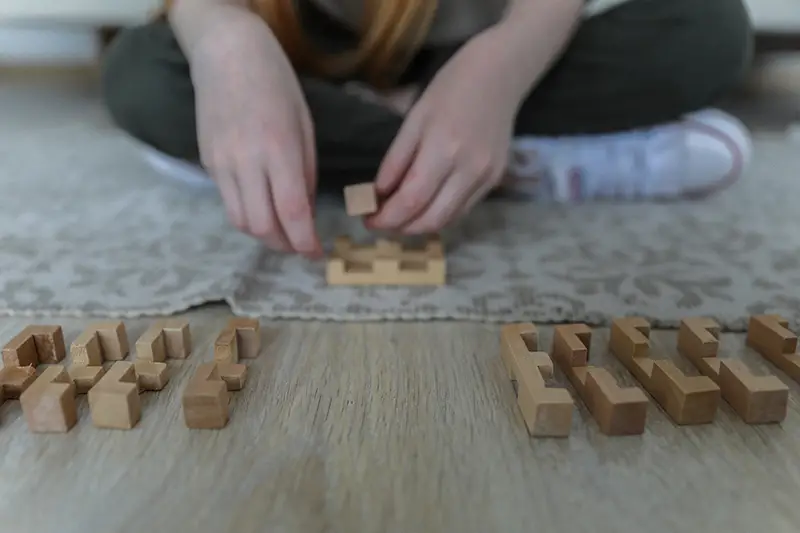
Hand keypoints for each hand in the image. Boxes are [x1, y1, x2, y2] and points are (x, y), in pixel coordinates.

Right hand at [191, 18, 320, 256]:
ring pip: (240, 221)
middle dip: (285, 245)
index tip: (317, 253)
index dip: (305, 242)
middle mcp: (246, 162)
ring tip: (283, 232)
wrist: (227, 54)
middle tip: (301, 245)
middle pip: (262, 227)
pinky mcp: (206, 162)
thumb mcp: (305, 126)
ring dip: (264, 235)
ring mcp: (221, 164)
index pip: (292, 212)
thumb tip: (305, 213)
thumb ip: (305, 172)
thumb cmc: (276, 84)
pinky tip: (263, 207)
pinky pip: (228, 202)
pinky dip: (248, 215)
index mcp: (279, 150)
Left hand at [365, 29, 521, 233]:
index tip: (367, 219)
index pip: (411, 200)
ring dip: (419, 226)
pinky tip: (424, 206)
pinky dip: (439, 215)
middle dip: (400, 228)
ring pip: (448, 220)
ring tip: (398, 217)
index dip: (386, 217)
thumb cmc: (450, 88)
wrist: (499, 75)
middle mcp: (469, 170)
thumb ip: (396, 160)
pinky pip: (463, 209)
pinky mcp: (495, 180)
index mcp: (443, 149)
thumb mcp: (414, 118)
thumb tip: (378, 195)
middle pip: (431, 219)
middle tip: (380, 222)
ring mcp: (486, 178)